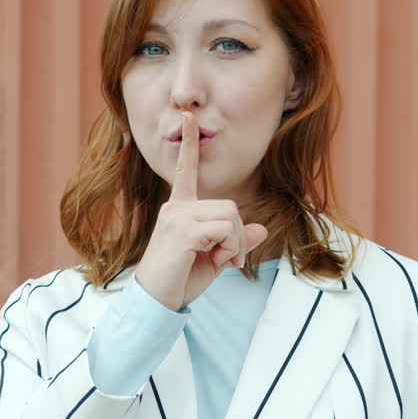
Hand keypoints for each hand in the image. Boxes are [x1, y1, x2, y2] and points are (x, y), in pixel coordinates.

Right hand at [134, 111, 268, 310]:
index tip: (188, 117)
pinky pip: (225, 229)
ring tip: (221, 261)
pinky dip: (230, 248)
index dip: (190, 144)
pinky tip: (217, 261)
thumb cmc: (180, 280)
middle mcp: (176, 207)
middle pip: (229, 205)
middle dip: (238, 235)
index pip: (186, 171)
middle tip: (229, 259)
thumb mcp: (215, 259)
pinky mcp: (182, 230)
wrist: (155, 302)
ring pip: (230, 215)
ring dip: (236, 243)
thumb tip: (262, 228)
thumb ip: (236, 241)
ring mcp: (177, 216)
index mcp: (179, 209)